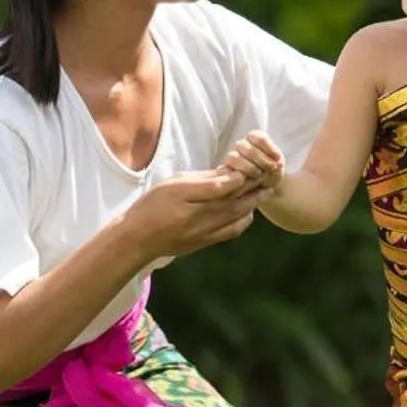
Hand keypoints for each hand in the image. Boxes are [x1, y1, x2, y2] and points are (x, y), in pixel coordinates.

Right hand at [123, 169, 265, 258]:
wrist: (138, 238)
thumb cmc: (152, 206)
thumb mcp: (172, 185)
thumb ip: (200, 180)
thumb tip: (225, 173)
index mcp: (189, 198)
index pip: (222, 186)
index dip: (239, 176)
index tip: (251, 165)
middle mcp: (199, 217)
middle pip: (233, 201)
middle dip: (253, 188)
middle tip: (268, 176)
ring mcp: (203, 232)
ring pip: (235, 216)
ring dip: (252, 204)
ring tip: (264, 192)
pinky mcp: (204, 242)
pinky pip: (230, 232)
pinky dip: (243, 221)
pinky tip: (248, 213)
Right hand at [220, 129, 284, 189]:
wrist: (264, 186)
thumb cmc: (271, 172)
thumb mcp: (278, 165)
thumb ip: (276, 161)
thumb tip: (275, 164)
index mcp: (255, 138)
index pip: (258, 137)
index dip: (268, 147)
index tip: (278, 158)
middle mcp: (241, 145)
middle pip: (244, 146)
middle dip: (259, 158)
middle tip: (271, 168)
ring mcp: (232, 156)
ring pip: (234, 157)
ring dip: (248, 167)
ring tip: (259, 175)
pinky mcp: (226, 169)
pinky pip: (228, 170)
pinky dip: (241, 174)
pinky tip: (250, 178)